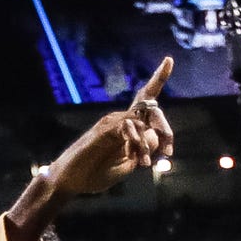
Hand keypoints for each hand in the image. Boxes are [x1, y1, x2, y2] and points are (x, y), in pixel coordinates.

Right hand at [43, 61, 174, 199]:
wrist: (71, 181)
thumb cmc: (97, 173)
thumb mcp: (128, 165)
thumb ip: (143, 150)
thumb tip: (156, 136)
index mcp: (128, 127)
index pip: (146, 100)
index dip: (157, 78)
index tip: (168, 59)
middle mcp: (120, 119)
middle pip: (150, 108)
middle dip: (165, 128)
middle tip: (169, 152)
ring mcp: (111, 123)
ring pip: (141, 121)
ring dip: (147, 144)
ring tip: (144, 164)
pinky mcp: (103, 130)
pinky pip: (127, 127)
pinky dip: (135, 140)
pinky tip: (135, 156)